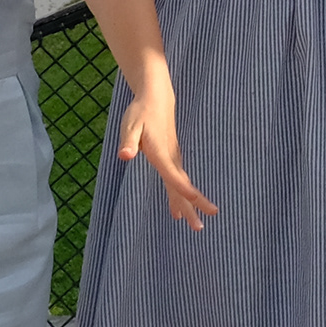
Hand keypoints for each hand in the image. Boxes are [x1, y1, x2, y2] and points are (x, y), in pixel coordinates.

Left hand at [116, 75, 217, 229]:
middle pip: (183, 186)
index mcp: (161, 152)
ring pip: (183, 186)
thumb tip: (124, 156)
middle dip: (193, 206)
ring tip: (194, 225)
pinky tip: (177, 210)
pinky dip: (180, 197)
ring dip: (190, 206)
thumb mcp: (130, 125)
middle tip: (200, 228)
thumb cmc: (140, 112)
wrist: (156, 98)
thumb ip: (128, 142)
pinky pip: (179, 182)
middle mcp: (171, 158)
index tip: (193, 199)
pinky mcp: (172, 159)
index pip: (172, 174)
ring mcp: (174, 159)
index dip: (181, 187)